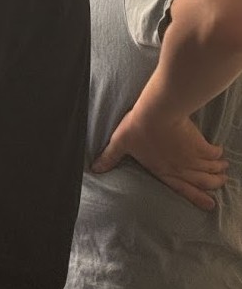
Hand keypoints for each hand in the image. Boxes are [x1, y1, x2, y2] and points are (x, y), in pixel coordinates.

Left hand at [92, 108, 227, 209]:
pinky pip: (214, 153)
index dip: (196, 197)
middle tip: (221, 181)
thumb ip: (109, 157)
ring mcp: (192, 157)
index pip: (181, 188)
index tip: (210, 204)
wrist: (156, 113)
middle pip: (202, 181)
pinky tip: (220, 152)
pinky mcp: (200, 144)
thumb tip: (94, 169)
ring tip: (223, 168)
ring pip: (211, 169)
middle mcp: (180, 168)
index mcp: (162, 170)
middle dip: (213, 183)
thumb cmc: (136, 128)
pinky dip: (218, 154)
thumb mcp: (120, 143)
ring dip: (218, 170)